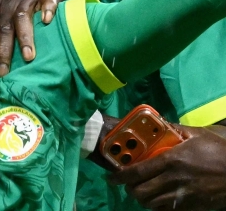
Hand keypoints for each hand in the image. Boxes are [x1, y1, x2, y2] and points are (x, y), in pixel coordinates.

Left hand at [0, 0, 57, 74]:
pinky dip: (47, 7)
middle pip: (5, 25)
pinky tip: (47, 19)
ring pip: (23, 16)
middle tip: (4, 68)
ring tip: (27, 56)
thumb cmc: (5, 16)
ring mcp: (25, 0)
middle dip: (4, 47)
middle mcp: (7, 3)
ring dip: (25, 37)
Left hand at [108, 126, 225, 208]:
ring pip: (153, 204)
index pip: (139, 171)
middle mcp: (174, 180)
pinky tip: (160, 199)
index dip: (121, 176)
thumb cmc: (218, 151)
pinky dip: (159, 207)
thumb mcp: (197, 134)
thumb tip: (159, 124)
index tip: (111, 177)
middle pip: (142, 192)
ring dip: (144, 199)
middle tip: (128, 183)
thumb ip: (175, 129)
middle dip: (131, 189)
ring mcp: (183, 197)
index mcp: (172, 160)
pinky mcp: (192, 208)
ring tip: (142, 191)